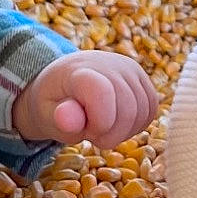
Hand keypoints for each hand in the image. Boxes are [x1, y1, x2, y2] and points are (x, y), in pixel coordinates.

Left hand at [11, 51, 157, 149]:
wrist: (64, 81)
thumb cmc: (54, 101)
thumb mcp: (45, 114)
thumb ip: (58, 120)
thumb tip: (69, 120)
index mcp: (80, 70)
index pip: (103, 93)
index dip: (99, 124)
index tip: (86, 131)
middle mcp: (110, 63)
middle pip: (128, 109)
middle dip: (111, 134)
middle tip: (90, 132)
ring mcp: (130, 68)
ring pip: (143, 112)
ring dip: (124, 132)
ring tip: (101, 126)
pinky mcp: (143, 77)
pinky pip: (151, 110)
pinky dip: (136, 125)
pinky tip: (117, 123)